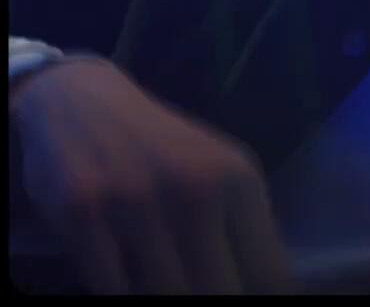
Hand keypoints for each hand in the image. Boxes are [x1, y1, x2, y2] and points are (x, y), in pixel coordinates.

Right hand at [10, 57, 295, 293]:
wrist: (80, 102)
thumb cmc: (159, 148)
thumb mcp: (218, 172)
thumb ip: (242, 227)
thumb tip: (269, 287)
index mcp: (238, 181)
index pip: (268, 272)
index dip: (264, 298)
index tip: (256, 301)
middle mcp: (195, 190)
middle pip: (220, 290)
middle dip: (219, 298)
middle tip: (208, 291)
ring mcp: (137, 204)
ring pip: (165, 294)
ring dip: (164, 296)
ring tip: (169, 282)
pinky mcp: (83, 216)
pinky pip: (113, 288)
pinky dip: (122, 291)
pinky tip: (126, 279)